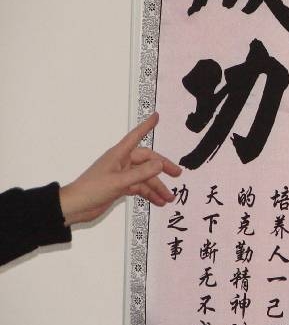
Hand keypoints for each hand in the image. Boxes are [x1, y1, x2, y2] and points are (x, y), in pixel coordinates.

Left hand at [59, 113, 181, 225]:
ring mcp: (122, 175)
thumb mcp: (119, 181)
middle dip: (163, 168)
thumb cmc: (91, 189)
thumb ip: (141, 173)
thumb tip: (160, 163)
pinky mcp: (120, 187)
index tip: (156, 117)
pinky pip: (140, 187)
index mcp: (119, 155)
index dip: (146, 126)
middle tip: (177, 174)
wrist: (75, 207)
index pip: (136, 136)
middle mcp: (122, 162)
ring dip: (157, 187)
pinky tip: (158, 201)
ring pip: (145, 177)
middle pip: (147, 161)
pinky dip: (149, 194)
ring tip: (169, 197)